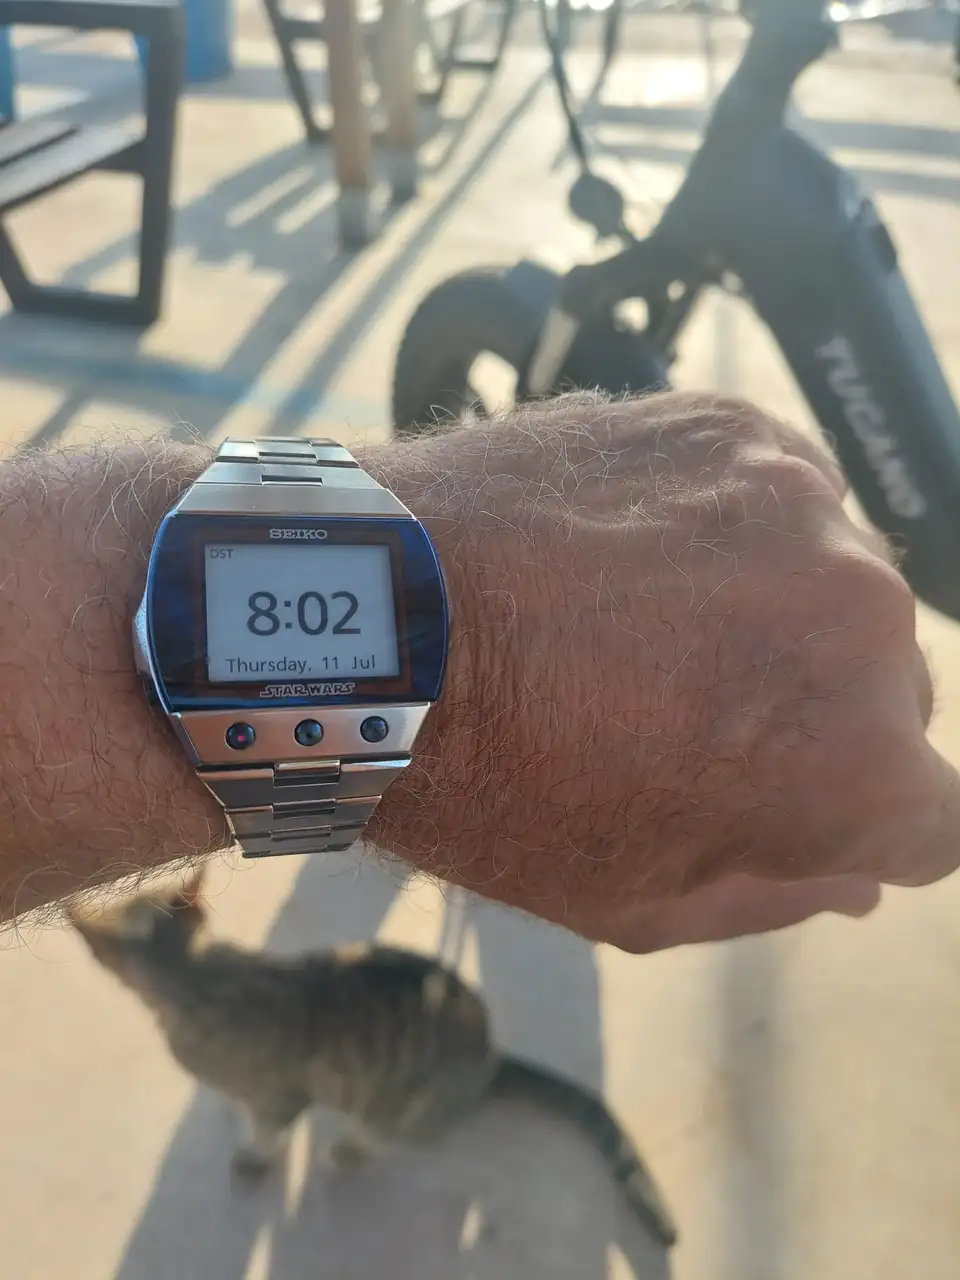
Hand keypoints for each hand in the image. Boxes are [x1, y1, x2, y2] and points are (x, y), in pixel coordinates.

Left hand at [369, 392, 958, 950]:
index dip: (858, 823)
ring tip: (653, 628)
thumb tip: (854, 877)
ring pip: (840, 585)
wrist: (379, 621)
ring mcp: (802, 506)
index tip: (788, 804)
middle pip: (893, 692)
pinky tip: (637, 558)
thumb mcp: (638, 898)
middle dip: (820, 718)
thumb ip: (775, 894)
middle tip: (698, 715)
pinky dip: (734, 533)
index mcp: (859, 767)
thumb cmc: (493, 780)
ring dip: (778, 615)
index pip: (931, 816)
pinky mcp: (736, 428)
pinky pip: (781, 496)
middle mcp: (864, 623)